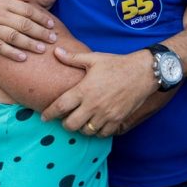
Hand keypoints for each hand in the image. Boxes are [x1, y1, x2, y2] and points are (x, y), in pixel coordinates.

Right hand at [0, 0, 57, 60]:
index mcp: (3, 1)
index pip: (27, 10)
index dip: (41, 17)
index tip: (51, 24)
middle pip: (24, 25)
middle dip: (41, 32)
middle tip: (53, 38)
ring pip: (14, 37)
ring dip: (30, 44)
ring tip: (42, 49)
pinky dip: (12, 53)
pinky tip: (23, 58)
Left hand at [40, 47, 157, 136]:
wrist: (142, 72)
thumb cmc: (117, 64)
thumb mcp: (94, 59)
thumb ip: (73, 58)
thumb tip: (56, 52)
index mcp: (84, 90)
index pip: (61, 106)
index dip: (49, 114)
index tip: (44, 117)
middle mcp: (93, 105)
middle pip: (71, 124)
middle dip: (64, 124)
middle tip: (64, 119)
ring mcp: (106, 114)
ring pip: (86, 131)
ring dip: (80, 128)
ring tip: (80, 121)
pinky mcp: (117, 120)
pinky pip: (102, 134)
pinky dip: (96, 131)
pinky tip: (95, 124)